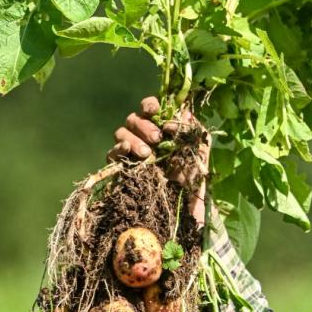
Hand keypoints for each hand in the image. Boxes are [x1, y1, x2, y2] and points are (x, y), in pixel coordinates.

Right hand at [108, 96, 210, 225]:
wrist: (184, 207)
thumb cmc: (193, 178)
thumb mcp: (200, 153)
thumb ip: (194, 131)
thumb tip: (185, 112)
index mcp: (162, 129)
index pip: (150, 108)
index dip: (149, 104)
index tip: (154, 110)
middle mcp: (144, 137)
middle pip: (133, 119)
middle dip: (144, 125)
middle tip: (157, 138)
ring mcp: (131, 152)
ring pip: (121, 133)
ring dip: (133, 138)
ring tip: (147, 153)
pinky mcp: (121, 168)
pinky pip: (112, 154)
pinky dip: (118, 149)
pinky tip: (127, 151)